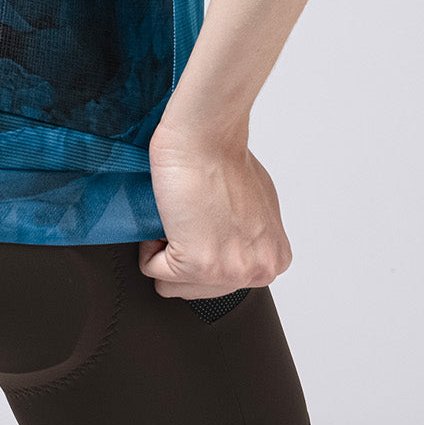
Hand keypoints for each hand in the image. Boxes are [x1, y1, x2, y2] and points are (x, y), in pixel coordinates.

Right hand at [139, 128, 292, 298]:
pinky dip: (149, 244)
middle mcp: (257, 270)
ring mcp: (229, 271)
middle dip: (182, 253)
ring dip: (165, 250)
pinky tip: (168, 214)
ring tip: (180, 215)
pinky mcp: (198, 265)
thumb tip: (227, 243)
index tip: (202, 220)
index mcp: (274, 258)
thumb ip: (248, 236)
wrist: (206, 135)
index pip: (222, 280)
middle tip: (189, 216)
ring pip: (173, 285)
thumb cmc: (223, 154)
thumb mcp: (256, 206)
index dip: (200, 247)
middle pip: (197, 289)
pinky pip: (152, 269)